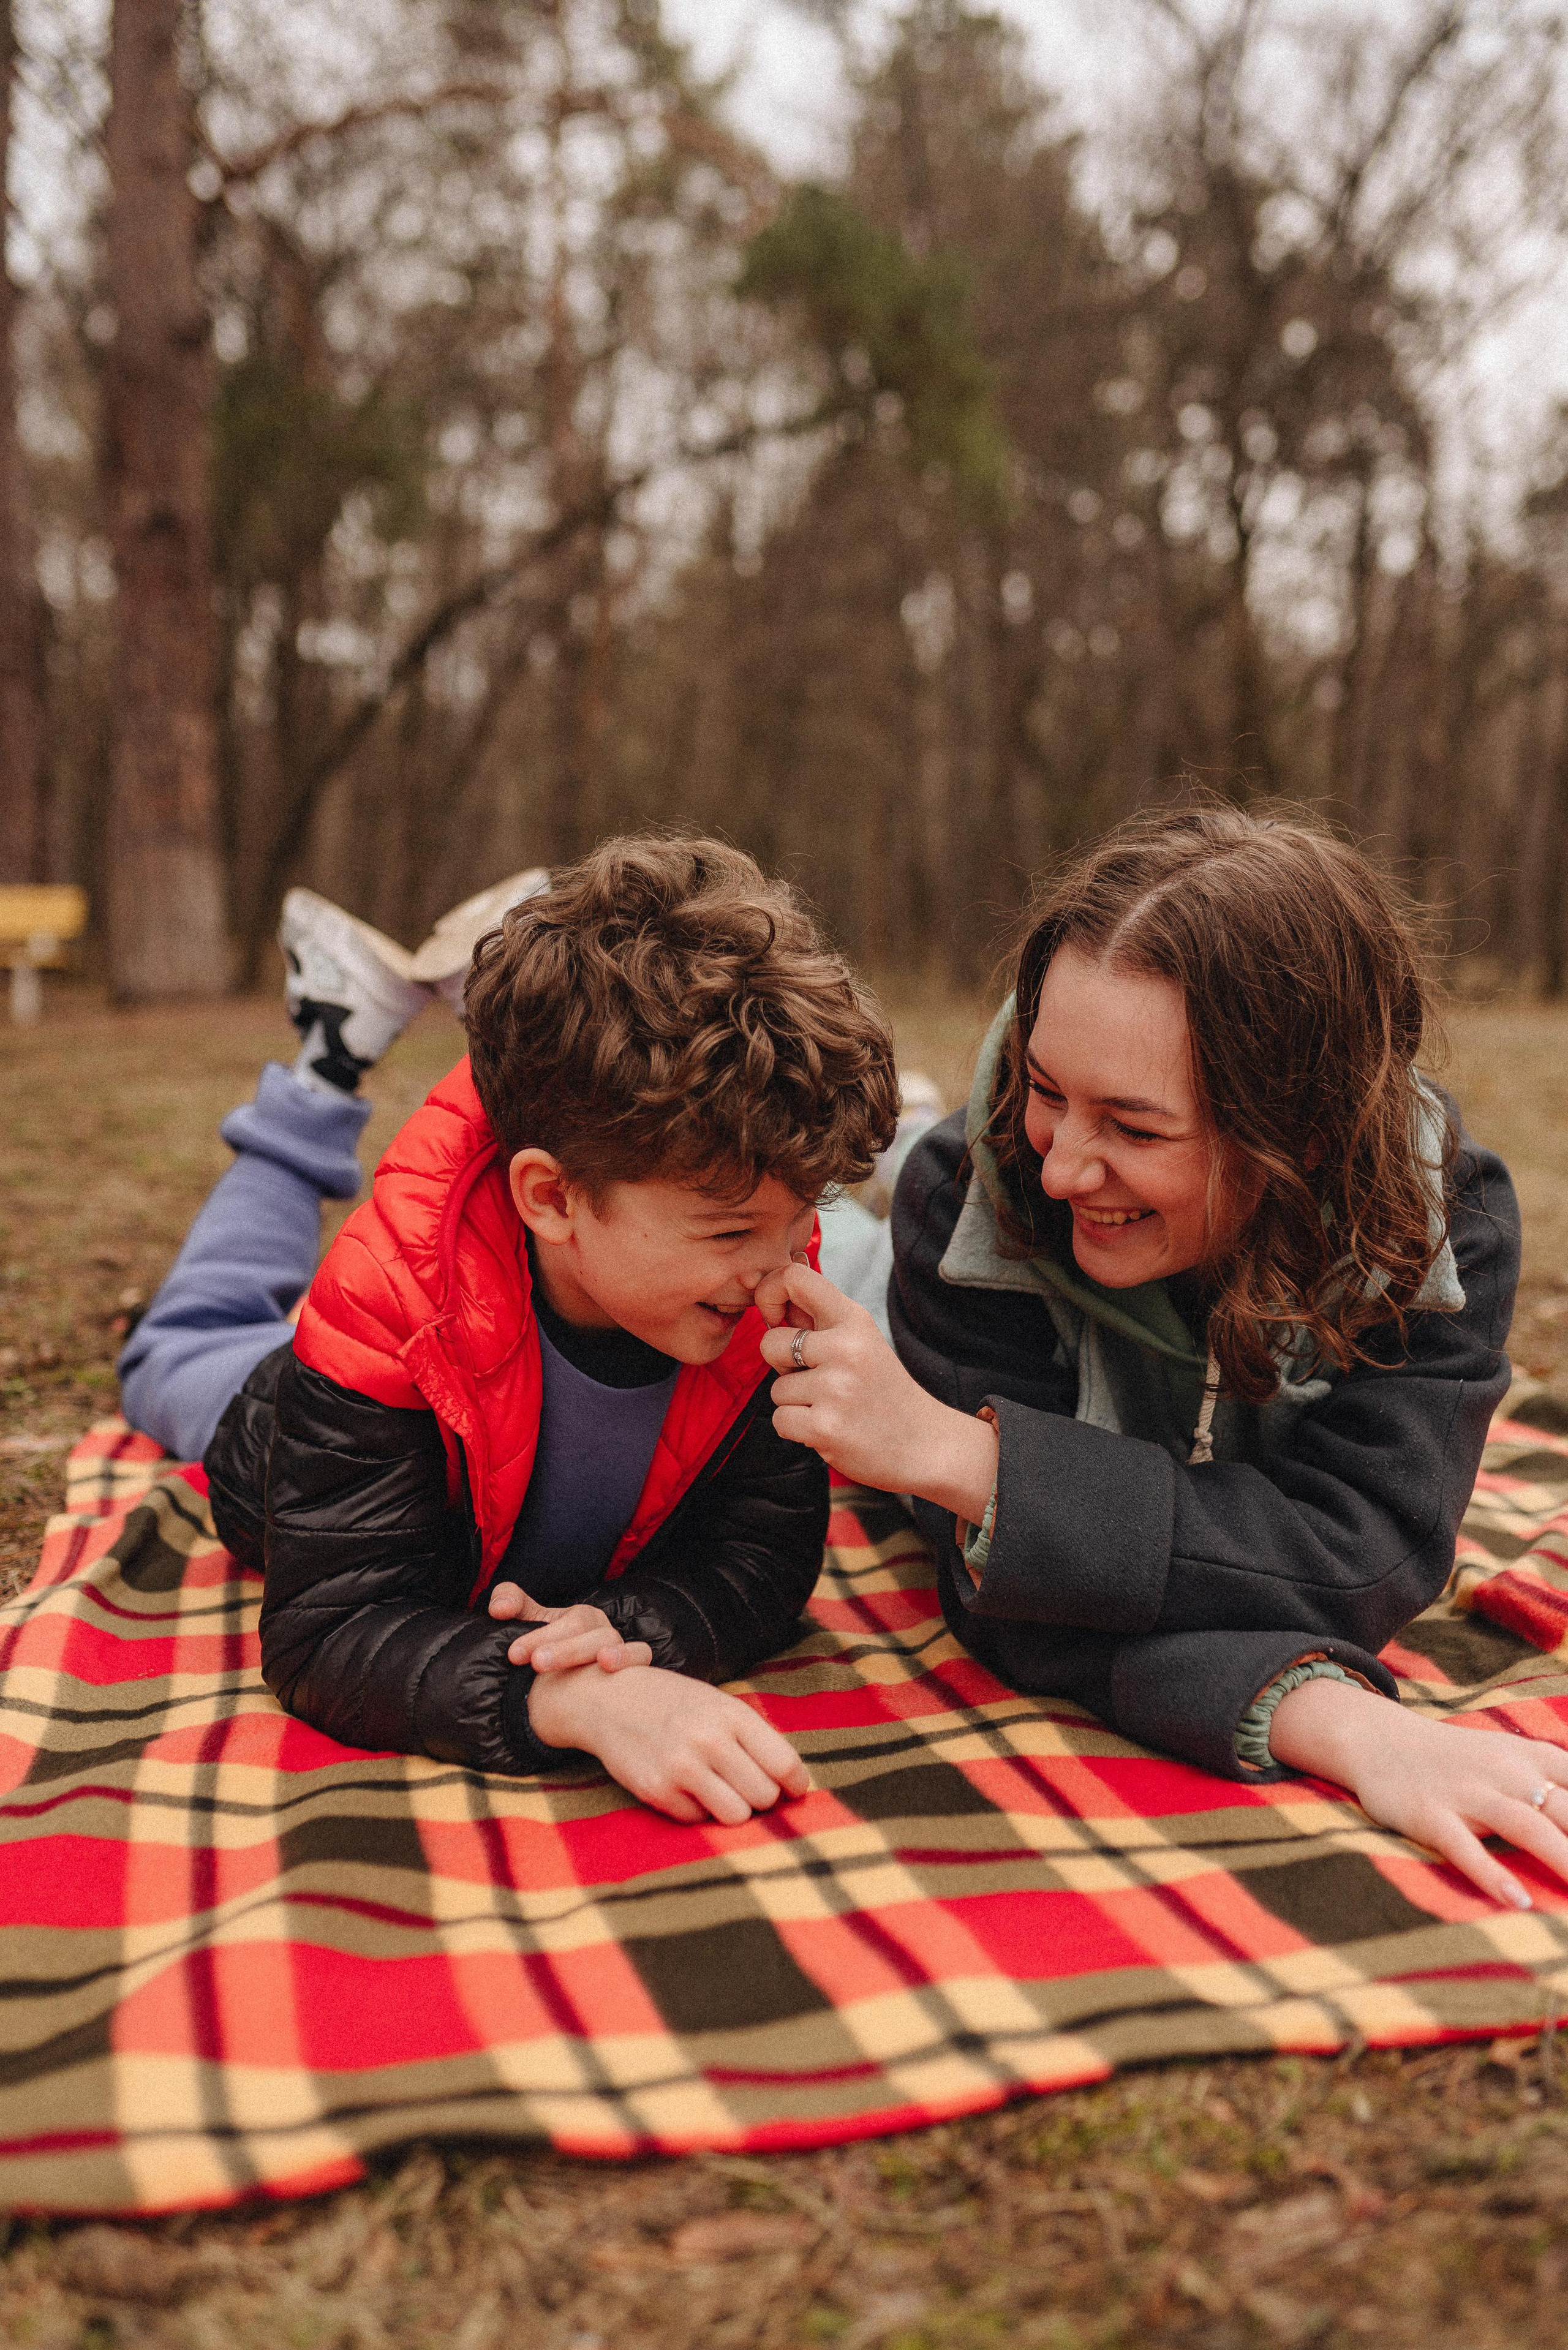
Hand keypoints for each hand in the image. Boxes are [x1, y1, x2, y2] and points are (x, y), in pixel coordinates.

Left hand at [487, 1580, 650, 1673]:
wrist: (578, 1692)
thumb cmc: (551, 1656)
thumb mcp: (528, 1627)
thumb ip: (509, 1605)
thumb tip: (499, 1609)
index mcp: (578, 1618)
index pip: (557, 1618)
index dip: (537, 1634)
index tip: (513, 1655)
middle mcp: (600, 1628)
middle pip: (580, 1627)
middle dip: (557, 1646)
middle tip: (535, 1663)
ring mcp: (619, 1645)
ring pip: (607, 1640)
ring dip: (582, 1651)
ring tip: (562, 1666)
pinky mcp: (637, 1664)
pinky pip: (641, 1654)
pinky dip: (628, 1656)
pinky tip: (607, 1667)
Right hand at [526, 1662, 810, 1824]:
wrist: (607, 1700)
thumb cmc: (673, 1703)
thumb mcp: (717, 1704)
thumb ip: (753, 1738)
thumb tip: (792, 1783)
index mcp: (731, 1714)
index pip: (784, 1763)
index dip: (796, 1784)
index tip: (793, 1790)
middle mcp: (708, 1740)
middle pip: (764, 1796)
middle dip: (761, 1797)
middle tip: (746, 1786)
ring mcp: (681, 1767)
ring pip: (737, 1816)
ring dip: (734, 1809)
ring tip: (721, 1791)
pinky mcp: (657, 1791)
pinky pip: (699, 1821)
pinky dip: (697, 1811)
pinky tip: (685, 1788)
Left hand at [754, 1260, 997, 1521]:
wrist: (926, 1445)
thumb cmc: (885, 1393)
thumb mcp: (862, 1343)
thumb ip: (821, 1322)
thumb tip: (772, 1298)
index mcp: (855, 1320)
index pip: (795, 1278)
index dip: (770, 1293)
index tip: (776, 1319)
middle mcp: (845, 1348)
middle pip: (770, 1342)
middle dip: (782, 1366)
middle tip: (817, 1379)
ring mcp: (835, 1388)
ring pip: (776, 1389)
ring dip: (796, 1403)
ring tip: (833, 1407)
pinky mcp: (825, 1427)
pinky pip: (779, 1420)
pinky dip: (797, 1430)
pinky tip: (829, 1428)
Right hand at [1269, 1675, 1567, 1909]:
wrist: (1373, 1739)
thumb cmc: (1454, 1761)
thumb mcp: (1511, 1762)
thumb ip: (1554, 1783)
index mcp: (1529, 1758)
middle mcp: (1503, 1771)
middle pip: (1566, 1811)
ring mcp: (1464, 1792)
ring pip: (1525, 1825)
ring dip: (1562, 1859)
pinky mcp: (1428, 1814)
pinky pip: (1463, 1846)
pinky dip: (1490, 1873)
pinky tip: (1515, 1900)